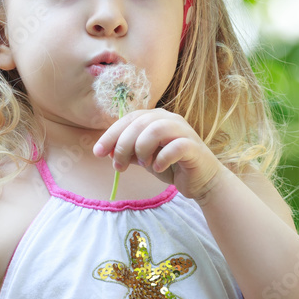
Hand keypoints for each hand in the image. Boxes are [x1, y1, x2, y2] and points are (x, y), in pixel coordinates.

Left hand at [92, 108, 223, 201]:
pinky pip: (175, 147)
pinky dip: (162, 158)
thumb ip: (128, 152)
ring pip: (156, 129)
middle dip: (123, 145)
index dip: (111, 135)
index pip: (129, 119)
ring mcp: (184, 131)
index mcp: (156, 117)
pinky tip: (157, 168)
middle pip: (140, 123)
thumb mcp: (144, 158)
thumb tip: (105, 151)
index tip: (98, 152)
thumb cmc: (171, 165)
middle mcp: (170, 119)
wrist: (200, 181)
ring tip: (142, 164)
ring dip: (142, 148)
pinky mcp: (194, 147)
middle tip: (118, 165)